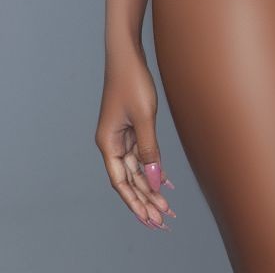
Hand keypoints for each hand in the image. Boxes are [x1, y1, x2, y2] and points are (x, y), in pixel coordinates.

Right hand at [94, 43, 176, 230]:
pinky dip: (152, 167)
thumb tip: (155, 180)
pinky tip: (165, 181)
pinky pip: (141, 154)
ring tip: (166, 207)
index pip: (120, 182)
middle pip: (128, 179)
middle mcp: (111, 142)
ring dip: (151, 186)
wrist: (127, 54)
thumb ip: (149, 150)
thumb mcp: (144, 117)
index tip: (149, 220)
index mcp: (108, 143)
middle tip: (163, 220)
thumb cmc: (133, 82)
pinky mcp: (131, 126)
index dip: (135, 202)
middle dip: (145, 200)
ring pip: (136, 168)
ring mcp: (121, 135)